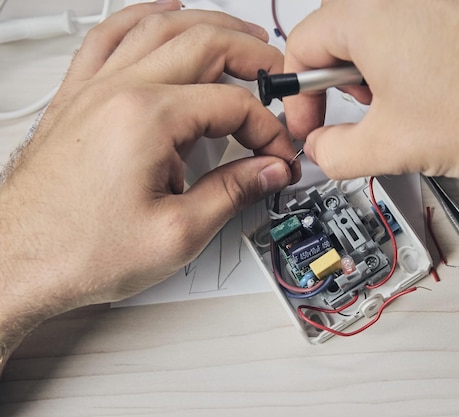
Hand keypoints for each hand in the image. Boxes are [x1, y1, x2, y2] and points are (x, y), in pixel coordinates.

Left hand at [0, 0, 298, 343]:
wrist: (17, 262)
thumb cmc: (78, 251)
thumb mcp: (176, 233)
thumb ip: (233, 192)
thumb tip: (269, 170)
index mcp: (146, 118)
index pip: (232, 103)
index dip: (268, 128)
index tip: (277, 154)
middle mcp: (117, 90)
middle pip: (202, 42)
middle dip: (251, 53)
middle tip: (277, 73)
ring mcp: (92, 88)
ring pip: (159, 26)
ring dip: (207, 24)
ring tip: (238, 35)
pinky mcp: (77, 97)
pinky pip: (111, 36)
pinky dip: (144, 16)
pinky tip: (162, 13)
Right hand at [283, 0, 458, 180]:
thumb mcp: (388, 147)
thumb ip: (334, 152)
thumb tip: (323, 149)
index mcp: (368, 14)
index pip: (302, 48)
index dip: (300, 96)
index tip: (311, 123)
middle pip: (343, 36)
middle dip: (347, 84)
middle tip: (370, 115)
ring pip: (387, 29)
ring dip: (386, 70)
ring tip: (416, 105)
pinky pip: (427, 22)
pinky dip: (423, 55)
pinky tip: (446, 88)